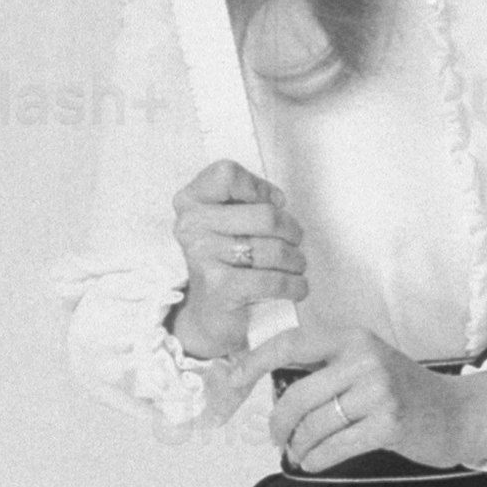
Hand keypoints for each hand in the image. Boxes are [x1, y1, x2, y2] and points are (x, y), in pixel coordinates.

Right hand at [170, 161, 303, 359]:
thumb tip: (277, 201)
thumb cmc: (229, 258)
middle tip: (294, 241)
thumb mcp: (230, 221)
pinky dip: (294, 285)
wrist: (210, 312)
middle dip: (292, 230)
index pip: (227, 174)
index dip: (259, 188)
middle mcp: (190, 225)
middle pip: (265, 214)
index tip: (272, 203)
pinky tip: (296, 287)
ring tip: (295, 265)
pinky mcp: (219, 286)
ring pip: (274, 249)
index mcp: (191, 201)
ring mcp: (202, 256)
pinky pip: (272, 280)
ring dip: (296, 260)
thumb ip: (249, 199)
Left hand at [265, 327, 486, 476]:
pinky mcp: (389, 423)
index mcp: (354, 337)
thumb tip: (272, 387)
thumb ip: (329, 369)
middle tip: (277, 437)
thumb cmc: (405, 392)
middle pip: (298, 394)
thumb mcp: (368, 365)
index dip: (255, 361)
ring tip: (299, 452)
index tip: (232, 378)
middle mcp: (366, 358)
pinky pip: (335, 446)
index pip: (293, 344)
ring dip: (299, 445)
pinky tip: (313, 463)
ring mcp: (379, 391)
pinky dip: (316, 459)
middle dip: (279, 422)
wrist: (458, 413)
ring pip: (315, 424)